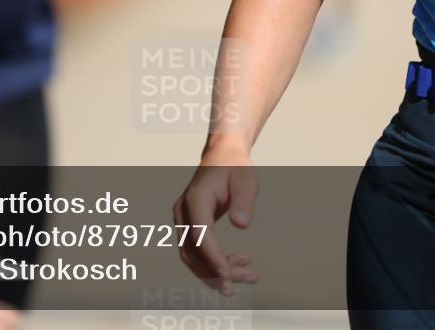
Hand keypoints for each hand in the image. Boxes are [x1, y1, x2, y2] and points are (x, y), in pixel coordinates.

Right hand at [173, 146, 258, 295]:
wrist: (222, 155)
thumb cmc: (235, 167)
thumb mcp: (246, 179)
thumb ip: (244, 201)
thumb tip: (242, 225)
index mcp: (196, 199)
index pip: (200, 235)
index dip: (213, 258)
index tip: (228, 277)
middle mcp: (184, 211)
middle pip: (193, 251)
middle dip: (218, 272)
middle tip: (250, 278)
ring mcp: (184, 219)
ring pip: (193, 256)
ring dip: (217, 271)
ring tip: (249, 274)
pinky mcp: (189, 225)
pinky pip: (196, 250)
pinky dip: (215, 262)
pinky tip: (238, 263)